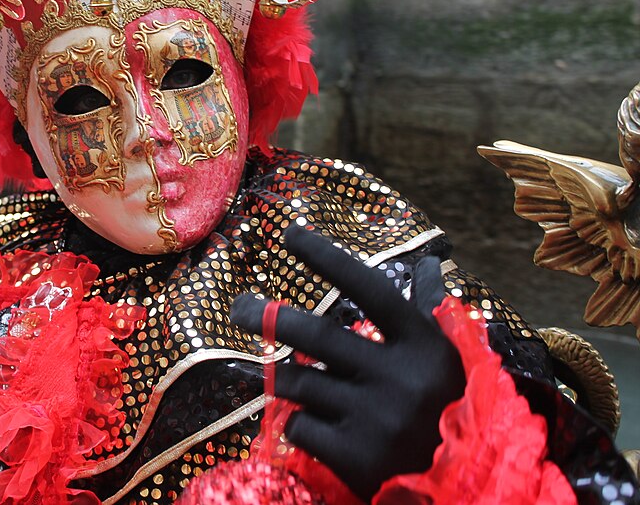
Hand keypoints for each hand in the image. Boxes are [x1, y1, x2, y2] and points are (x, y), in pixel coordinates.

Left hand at [231, 228, 465, 500]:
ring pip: (299, 382)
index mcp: (425, 347)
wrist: (473, 490)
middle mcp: (401, 378)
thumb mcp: (454, 361)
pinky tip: (321, 430)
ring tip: (299, 386)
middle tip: (238, 309)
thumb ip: (432, 313)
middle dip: (267, 318)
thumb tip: (430, 263)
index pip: (370, 289)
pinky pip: (299, 426)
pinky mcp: (355, 458)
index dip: (329, 259)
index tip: (290, 233)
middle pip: (315, 334)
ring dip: (289, 381)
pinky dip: (299, 423)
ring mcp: (377, 419)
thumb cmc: (458, 414)